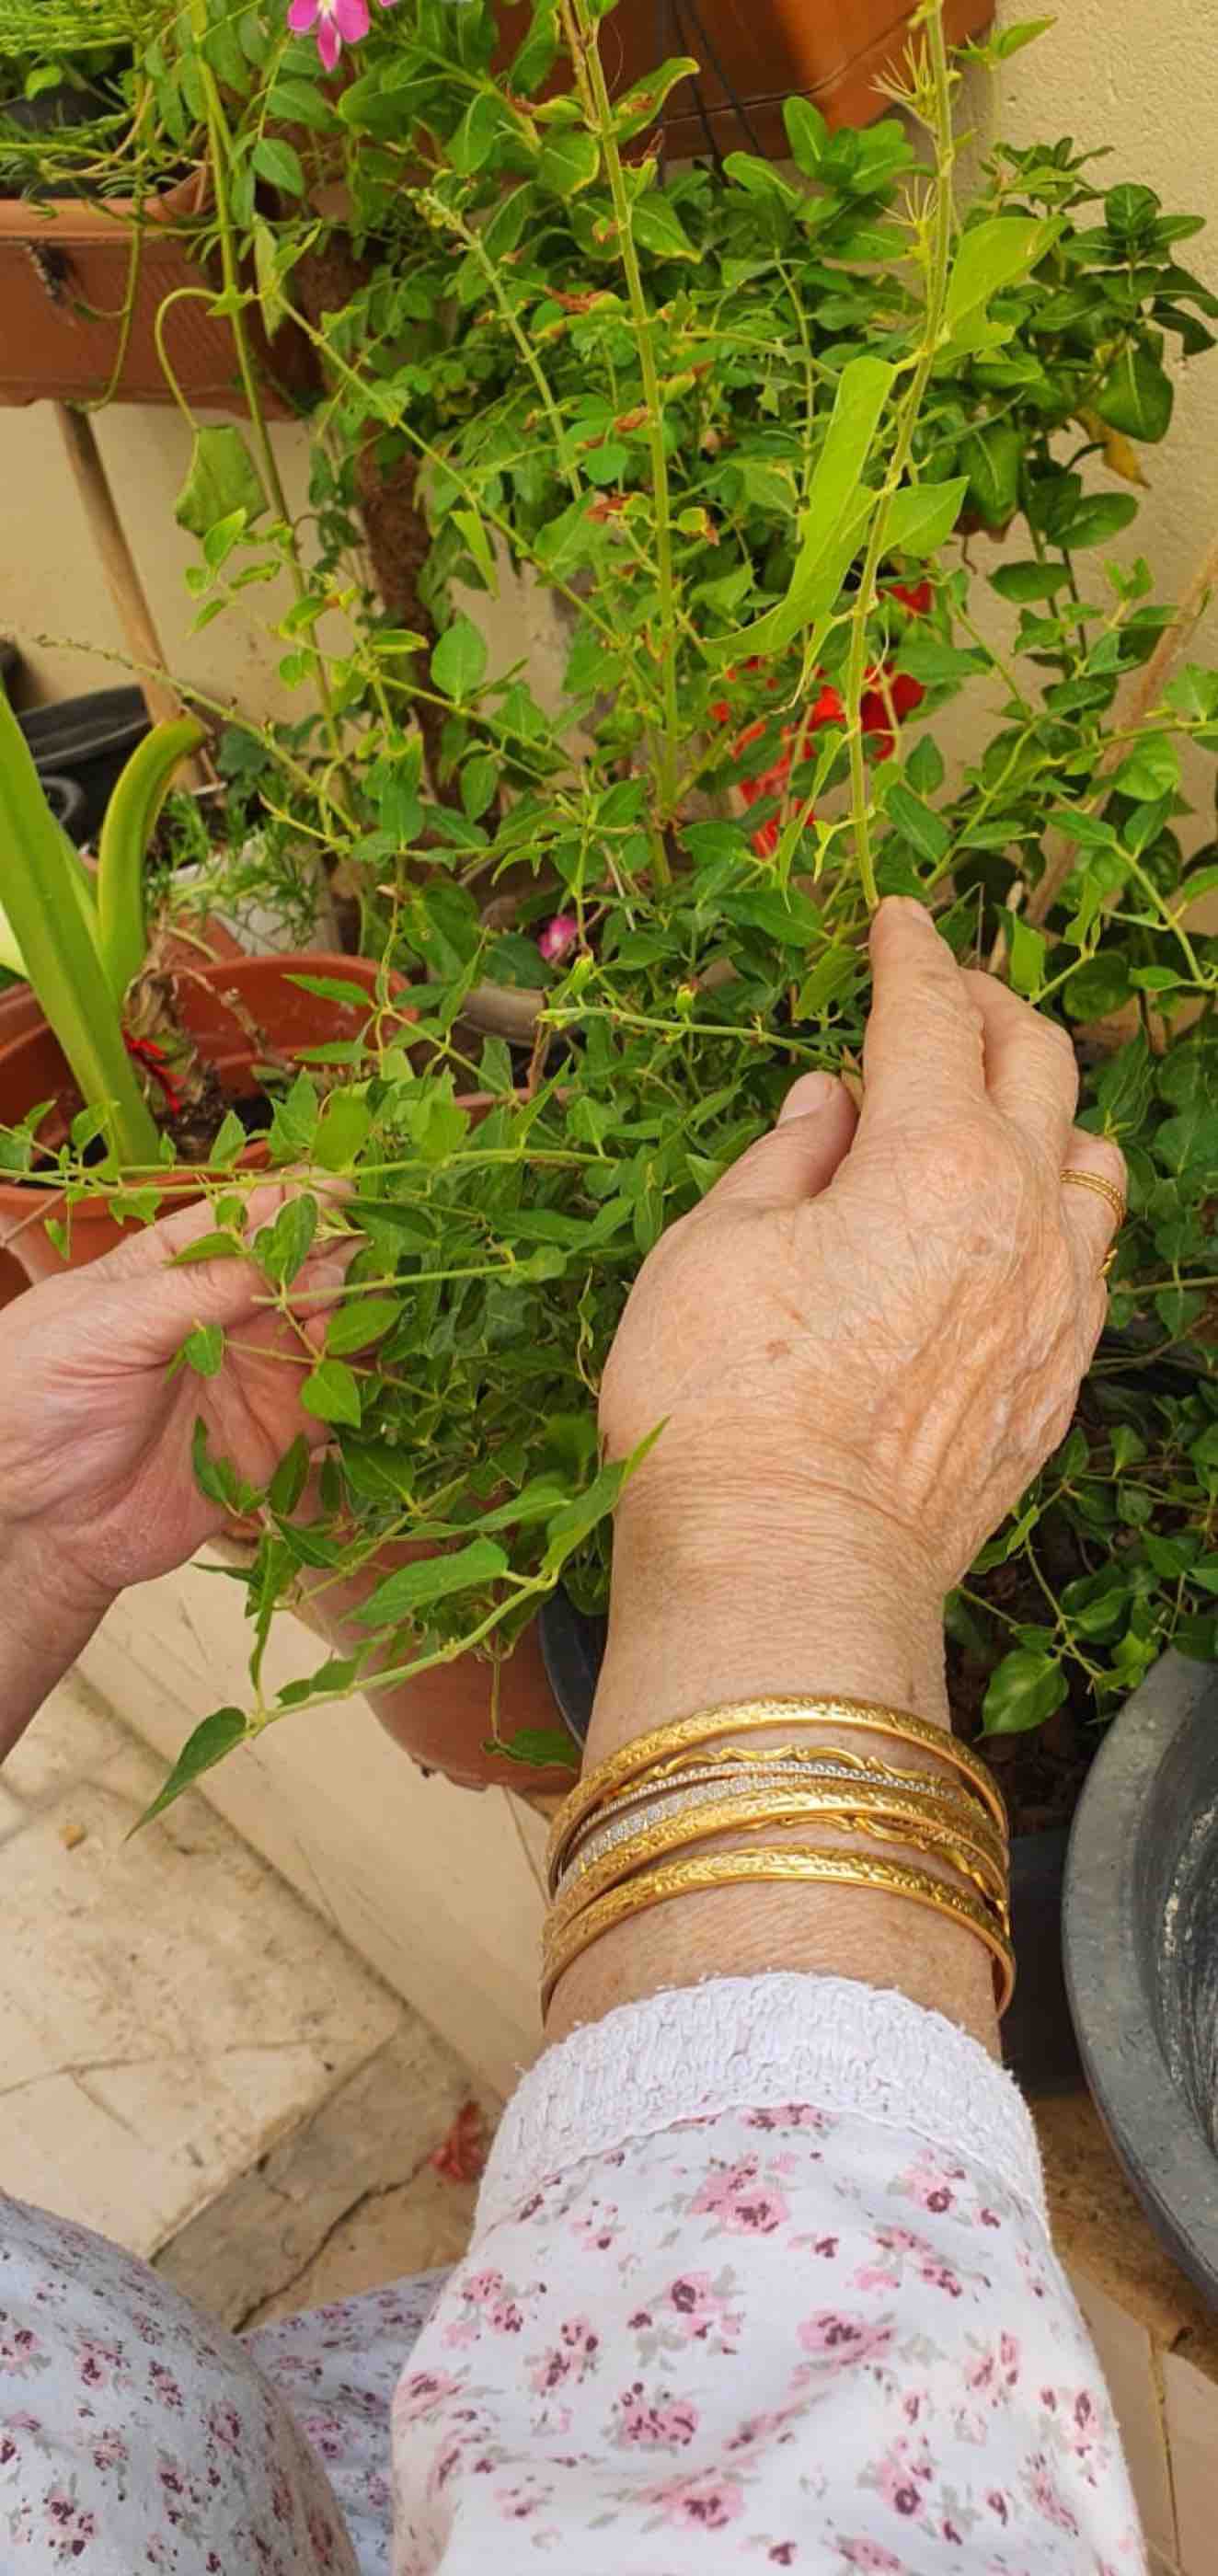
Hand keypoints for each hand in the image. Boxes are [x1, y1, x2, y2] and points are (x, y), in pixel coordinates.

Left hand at [0, 1187, 351, 1746]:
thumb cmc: (37, 1399)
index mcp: (170, 1270)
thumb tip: (282, 1252)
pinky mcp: (271, 1441)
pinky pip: (329, 1408)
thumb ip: (197, 1291)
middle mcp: (220, 1316)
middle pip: (297, 1272)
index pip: (243, 1218)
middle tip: (347, 1262)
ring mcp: (249, 1377)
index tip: (340, 1190)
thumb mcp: (105, 1326)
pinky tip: (360, 1372)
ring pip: (324, 1333)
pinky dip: (356, 1386)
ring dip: (349, 1318)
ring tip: (348, 1315)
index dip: (294, 1200)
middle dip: (331, 1259)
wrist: (33, 1522)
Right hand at [551, 900, 1125, 2043]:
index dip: (911, 953)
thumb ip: (784, 1156)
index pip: (931, 1017)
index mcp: (930, 1160)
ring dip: (1047, 1115)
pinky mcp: (1056, 1389)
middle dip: (992, 1009)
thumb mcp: (711, 1249)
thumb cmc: (719, 1407)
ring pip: (1093, 1168)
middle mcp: (1019, 1218)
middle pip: (1040, 1068)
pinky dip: (1056, 1213)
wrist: (787, 1576)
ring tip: (992, 1113)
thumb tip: (832, 1104)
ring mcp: (1055, 1309)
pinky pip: (1089, 1264)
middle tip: (943, 994)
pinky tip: (1009, 1228)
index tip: (899, 918)